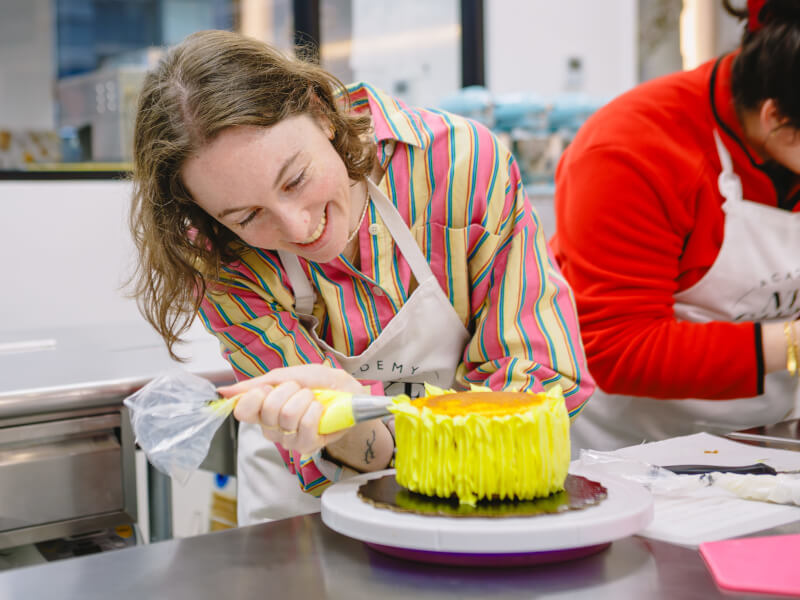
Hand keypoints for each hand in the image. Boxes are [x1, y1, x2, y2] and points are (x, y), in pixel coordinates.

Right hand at [219, 364, 364, 454]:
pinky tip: (320, 410)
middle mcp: (271, 428)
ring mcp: (288, 439)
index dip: (255, 396)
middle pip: (267, 409)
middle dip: (289, 390)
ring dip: (305, 399)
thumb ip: (258, 383)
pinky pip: (305, 426)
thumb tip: (224, 391)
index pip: (242, 411)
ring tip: (313, 399)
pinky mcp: (306, 446)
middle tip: (300, 390)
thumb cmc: (321, 385)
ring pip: (287, 415)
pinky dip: (315, 411)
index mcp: (262, 409)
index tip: (270, 388)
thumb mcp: (290, 375)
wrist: (349, 395)